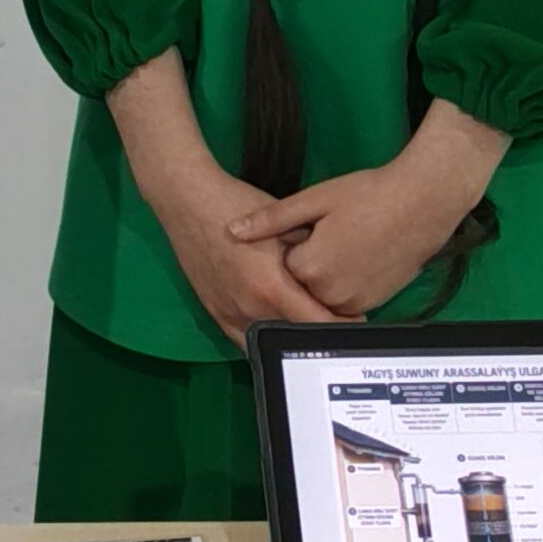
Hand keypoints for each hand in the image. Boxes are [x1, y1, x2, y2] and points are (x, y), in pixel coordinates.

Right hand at [107, 52, 338, 344]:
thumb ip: (313, 253)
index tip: (356, 319)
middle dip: (317, 330)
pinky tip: (278, 328)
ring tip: (308, 324)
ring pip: (268, 341)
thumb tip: (342, 271)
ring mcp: (228, 313)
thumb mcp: (285, 223)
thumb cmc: (236, 205)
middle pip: (294, 335)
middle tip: (337, 321)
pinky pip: (243, 339)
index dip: (340, 324)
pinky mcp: (214, 312)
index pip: (315, 322)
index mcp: (270, 286)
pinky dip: (264, 336)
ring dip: (289, 335)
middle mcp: (249, 307)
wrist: (187, 200)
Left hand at [227, 100, 510, 318]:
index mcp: (309, 267)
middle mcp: (329, 293)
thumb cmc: (369, 194)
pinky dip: (343, 284)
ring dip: (323, 277)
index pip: (279, 266)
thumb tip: (232, 231)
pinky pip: (344, 300)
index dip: (287, 246)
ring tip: (346, 242)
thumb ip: (271, 220)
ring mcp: (354, 301)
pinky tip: (358, 254)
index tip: (300, 231)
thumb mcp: (315, 200)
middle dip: (303, 265)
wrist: (423, 202)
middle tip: (330, 234)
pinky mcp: (373, 302)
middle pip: (298, 285)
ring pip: (321, 295)